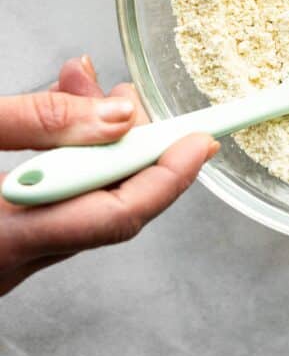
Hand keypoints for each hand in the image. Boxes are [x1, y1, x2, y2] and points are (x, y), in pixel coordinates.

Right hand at [0, 56, 215, 296]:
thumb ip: (40, 122)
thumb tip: (118, 117)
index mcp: (8, 239)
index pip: (118, 215)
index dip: (169, 175)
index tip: (203, 141)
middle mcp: (11, 262)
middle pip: (106, 207)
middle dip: (130, 145)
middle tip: (128, 97)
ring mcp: (6, 260)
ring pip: (79, 203)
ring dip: (95, 147)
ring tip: (86, 93)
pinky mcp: (1, 245)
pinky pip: (53, 205)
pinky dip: (65, 161)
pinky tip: (57, 123)